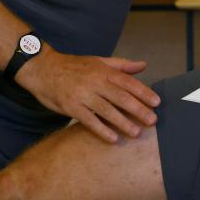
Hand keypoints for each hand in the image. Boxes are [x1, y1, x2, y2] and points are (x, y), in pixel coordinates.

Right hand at [15, 45, 159, 143]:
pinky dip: (102, 130)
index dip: (143, 92)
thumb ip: (122, 65)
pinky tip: (113, 138)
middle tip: (152, 120)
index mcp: (103, 71)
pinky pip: (89, 121)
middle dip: (138, 109)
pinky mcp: (70, 107)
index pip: (128, 82)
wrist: (42, 68)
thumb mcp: (99, 61)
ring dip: (123, 122)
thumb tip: (144, 65)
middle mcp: (95, 82)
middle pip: (121, 97)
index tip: (157, 102)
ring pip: (106, 110)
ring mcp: (82, 95)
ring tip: (136, 132)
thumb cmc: (74, 66)